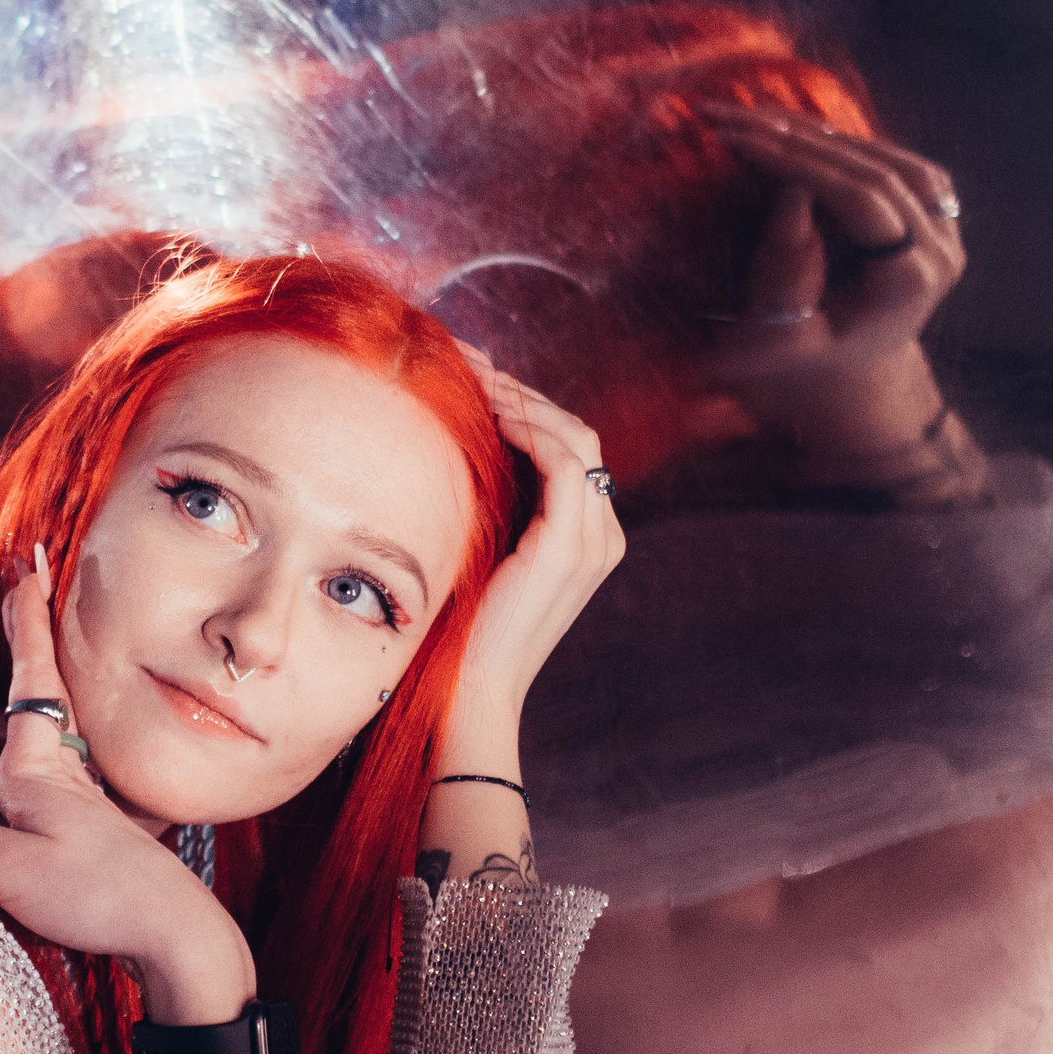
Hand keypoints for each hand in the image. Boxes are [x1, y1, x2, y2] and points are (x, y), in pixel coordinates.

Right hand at [0, 551, 253, 1026]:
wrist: (171, 933)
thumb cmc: (88, 896)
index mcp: (40, 766)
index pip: (30, 678)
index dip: (25, 624)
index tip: (24, 571)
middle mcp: (64, 769)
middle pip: (42, 689)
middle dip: (28, 639)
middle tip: (24, 587)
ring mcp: (81, 796)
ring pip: (44, 730)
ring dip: (17, 699)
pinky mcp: (88, 826)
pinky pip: (46, 766)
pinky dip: (18, 747)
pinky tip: (0, 759)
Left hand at [445, 353, 626, 740]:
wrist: (470, 690)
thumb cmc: (461, 627)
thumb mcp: (476, 549)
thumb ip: (484, 504)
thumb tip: (450, 444)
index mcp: (584, 536)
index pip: (566, 445)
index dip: (523, 404)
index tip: (470, 377)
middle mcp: (602, 534)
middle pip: (574, 432)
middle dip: (520, 393)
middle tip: (466, 363)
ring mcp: (594, 540)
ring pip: (572, 436)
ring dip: (520, 401)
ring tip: (471, 380)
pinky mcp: (570, 545)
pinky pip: (563, 462)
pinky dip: (529, 429)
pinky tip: (487, 416)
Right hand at [695, 103, 965, 458]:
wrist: (846, 396)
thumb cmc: (797, 378)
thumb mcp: (772, 341)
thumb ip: (783, 273)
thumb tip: (791, 194)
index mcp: (909, 283)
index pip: (862, 197)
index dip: (799, 161)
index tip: (738, 140)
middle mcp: (940, 251)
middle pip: (877, 169)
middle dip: (799, 139)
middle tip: (731, 119)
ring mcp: (945, 233)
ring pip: (890, 158)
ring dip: (820, 135)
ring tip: (756, 119)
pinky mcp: (933, 221)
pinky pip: (895, 164)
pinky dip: (844, 146)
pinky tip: (799, 135)